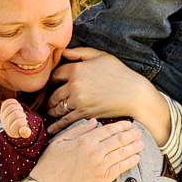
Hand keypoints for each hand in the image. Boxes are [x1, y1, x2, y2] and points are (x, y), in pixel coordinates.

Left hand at [0, 98, 33, 139]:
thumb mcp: (25, 133)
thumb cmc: (22, 129)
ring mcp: (3, 116)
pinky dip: (14, 103)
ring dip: (19, 108)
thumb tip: (24, 129)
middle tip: (22, 118)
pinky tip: (16, 107)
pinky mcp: (2, 109)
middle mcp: (5, 124)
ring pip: (12, 106)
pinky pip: (8, 102)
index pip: (18, 123)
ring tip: (20, 112)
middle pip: (16, 113)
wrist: (14, 125)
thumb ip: (26, 133)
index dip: (23, 121)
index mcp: (12, 131)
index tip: (24, 122)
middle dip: (22, 114)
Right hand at [29, 116, 143, 181]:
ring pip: (122, 153)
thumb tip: (93, 122)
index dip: (120, 126)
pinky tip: (136, 158)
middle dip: (131, 135)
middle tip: (139, 132)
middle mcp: (95, 152)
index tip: (128, 124)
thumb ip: (78, 130)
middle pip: (118, 140)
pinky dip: (129, 162)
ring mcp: (100, 167)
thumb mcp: (59, 141)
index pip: (108, 130)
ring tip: (141, 143)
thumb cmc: (49, 165)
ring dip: (134, 147)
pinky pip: (120, 169)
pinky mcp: (101, 180)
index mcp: (84, 140)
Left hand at [47, 46, 170, 144]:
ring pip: (57, 107)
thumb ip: (80, 52)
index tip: (51, 85)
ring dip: (52, 111)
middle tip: (47, 102)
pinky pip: (66, 120)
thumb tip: (64, 52)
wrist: (133, 94)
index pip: (55, 75)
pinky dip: (57, 125)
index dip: (51, 80)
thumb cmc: (119, 73)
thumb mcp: (101, 56)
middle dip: (49, 98)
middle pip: (54, 93)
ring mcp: (78, 100)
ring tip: (50, 113)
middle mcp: (74, 84)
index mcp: (77, 69)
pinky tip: (52, 129)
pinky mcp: (84, 113)